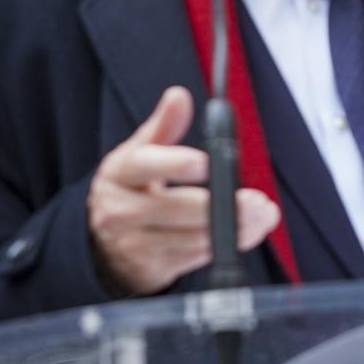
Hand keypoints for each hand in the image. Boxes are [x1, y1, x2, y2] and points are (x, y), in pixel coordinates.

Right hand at [86, 87, 280, 295]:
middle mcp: (121, 210)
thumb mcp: (140, 153)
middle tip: (257, 200)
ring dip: (233, 229)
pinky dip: (227, 246)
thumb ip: (164, 125)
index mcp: (121, 173)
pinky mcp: (150, 268)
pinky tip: (249, 232)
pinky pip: (194, 259)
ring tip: (262, 214)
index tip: (207, 163)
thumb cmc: (132, 187)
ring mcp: (134, 243)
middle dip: (221, 206)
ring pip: (190, 238)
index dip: (176, 164)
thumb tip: (178, 95)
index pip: (145, 166)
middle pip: (174, 208)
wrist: (102, 242)